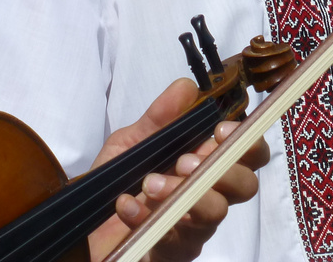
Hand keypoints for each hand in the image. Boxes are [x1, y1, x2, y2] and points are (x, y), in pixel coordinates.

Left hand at [87, 79, 268, 261]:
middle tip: (184, 162)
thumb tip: (187, 87)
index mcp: (204, 165)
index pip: (246, 154)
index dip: (246, 142)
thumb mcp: (131, 143)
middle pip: (246, 186)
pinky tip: (126, 206)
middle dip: (222, 169)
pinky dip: (146, 216)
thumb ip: (159, 118)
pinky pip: (173, 238)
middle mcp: (208, 196)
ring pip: (215, 213)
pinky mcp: (173, 253)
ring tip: (149, 184)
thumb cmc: (117, 183)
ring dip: (183, 192)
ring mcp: (194, 229)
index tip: (220, 131)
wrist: (86, 228)